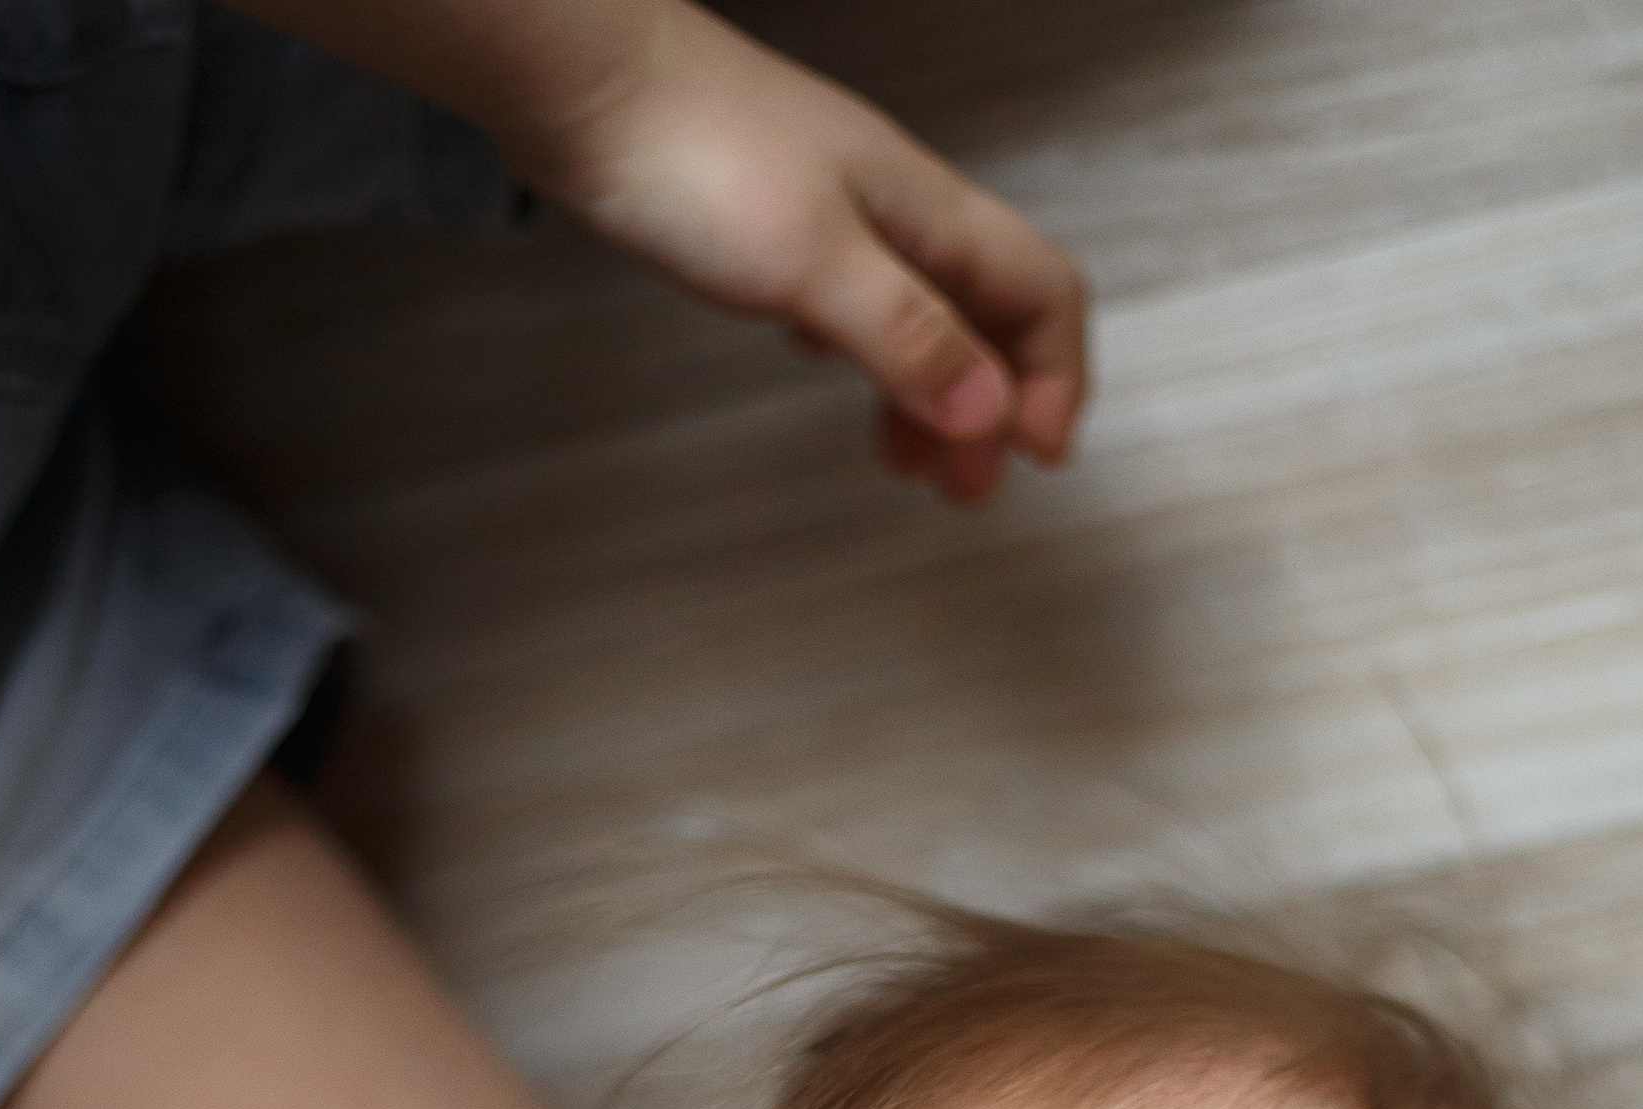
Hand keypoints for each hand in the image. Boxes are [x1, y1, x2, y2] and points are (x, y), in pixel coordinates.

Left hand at [516, 0, 1084, 503]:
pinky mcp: (785, 229)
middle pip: (992, 314)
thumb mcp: (812, 261)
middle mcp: (900, 214)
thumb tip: (990, 413)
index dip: (1056, 380)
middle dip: (996, 409)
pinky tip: (838, 379)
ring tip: (909, 466)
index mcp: (928, 214)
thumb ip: (906, 335)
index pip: (1042, 294)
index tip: (1036, 460)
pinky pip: (861, 302)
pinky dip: (871, 359)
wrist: (587, 81)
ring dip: (933, 395)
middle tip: (968, 494)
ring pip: (926, 315)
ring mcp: (843, 218)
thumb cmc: (694, 152)